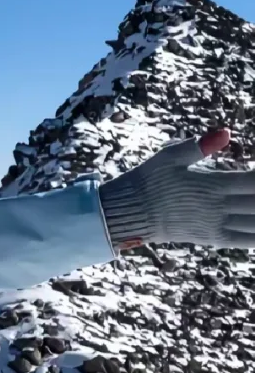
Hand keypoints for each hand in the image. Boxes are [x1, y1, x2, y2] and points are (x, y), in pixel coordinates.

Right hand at [98, 128, 254, 249]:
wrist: (130, 213)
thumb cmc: (149, 179)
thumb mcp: (170, 156)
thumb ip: (199, 146)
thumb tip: (226, 132)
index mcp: (211, 185)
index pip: (254, 180)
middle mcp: (217, 207)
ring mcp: (216, 225)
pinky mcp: (211, 238)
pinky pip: (245, 240)